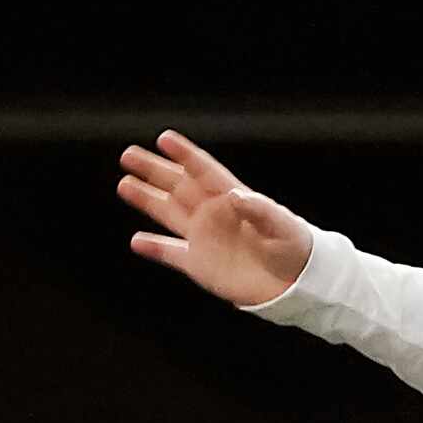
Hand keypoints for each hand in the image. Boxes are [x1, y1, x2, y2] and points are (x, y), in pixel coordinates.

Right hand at [117, 131, 315, 306]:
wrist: (296, 284)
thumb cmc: (295, 248)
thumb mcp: (283, 226)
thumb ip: (260, 210)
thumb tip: (236, 196)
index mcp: (232, 198)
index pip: (204, 171)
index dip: (185, 155)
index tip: (165, 139)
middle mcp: (213, 213)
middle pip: (178, 185)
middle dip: (155, 170)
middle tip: (129, 154)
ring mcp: (204, 237)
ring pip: (169, 212)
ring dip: (147, 199)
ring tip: (126, 184)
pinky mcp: (199, 263)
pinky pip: (171, 253)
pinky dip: (154, 247)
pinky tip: (136, 240)